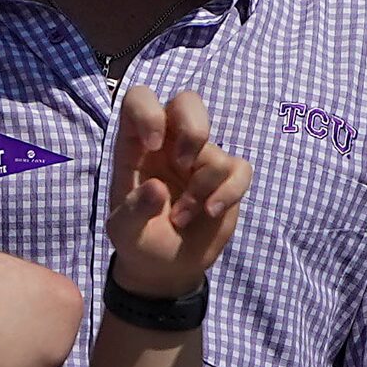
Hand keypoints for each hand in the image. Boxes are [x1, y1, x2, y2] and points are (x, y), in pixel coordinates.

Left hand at [103, 88, 251, 299]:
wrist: (166, 267)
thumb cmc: (138, 239)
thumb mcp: (125, 230)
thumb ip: (135, 209)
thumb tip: (157, 189)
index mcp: (136, 144)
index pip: (140, 99)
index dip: (148, 112)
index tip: (152, 145)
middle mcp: (170, 144)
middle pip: (189, 101)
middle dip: (193, 129)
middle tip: (183, 163)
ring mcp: (200, 160)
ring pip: (216, 150)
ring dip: (203, 187)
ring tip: (183, 216)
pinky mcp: (227, 180)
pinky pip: (241, 169)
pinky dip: (230, 192)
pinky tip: (210, 212)